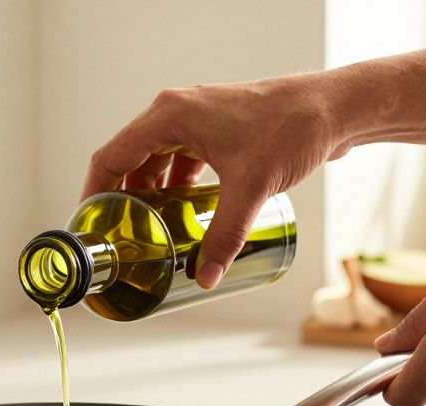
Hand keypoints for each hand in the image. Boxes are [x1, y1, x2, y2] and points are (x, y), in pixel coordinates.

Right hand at [80, 74, 349, 288]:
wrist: (334, 108)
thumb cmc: (292, 128)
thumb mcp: (251, 189)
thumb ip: (224, 237)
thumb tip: (207, 276)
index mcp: (171, 116)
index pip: (111, 156)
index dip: (94, 192)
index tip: (90, 223)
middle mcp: (177, 111)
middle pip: (131, 159)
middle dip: (124, 199)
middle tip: (122, 234)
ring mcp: (197, 117)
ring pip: (157, 159)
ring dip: (151, 193)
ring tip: (152, 228)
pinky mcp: (217, 126)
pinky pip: (181, 156)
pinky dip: (176, 184)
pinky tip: (186, 210)